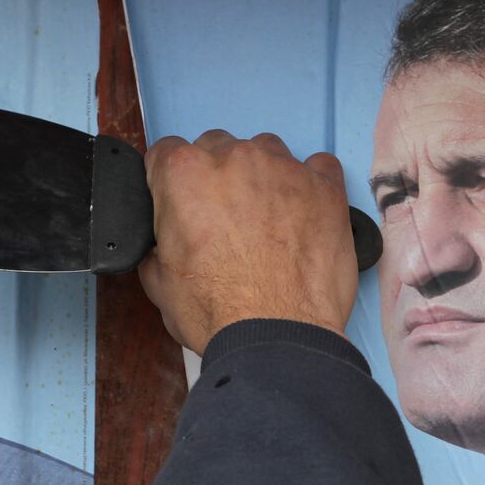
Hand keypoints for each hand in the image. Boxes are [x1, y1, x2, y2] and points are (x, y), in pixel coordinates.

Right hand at [138, 130, 358, 354]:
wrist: (278, 336)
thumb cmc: (220, 314)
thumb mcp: (159, 282)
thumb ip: (159, 242)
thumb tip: (165, 241)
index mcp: (183, 174)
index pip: (168, 153)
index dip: (174, 182)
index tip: (185, 202)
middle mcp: (233, 158)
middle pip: (219, 148)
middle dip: (221, 178)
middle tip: (229, 220)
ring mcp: (283, 168)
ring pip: (268, 152)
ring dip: (265, 177)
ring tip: (271, 221)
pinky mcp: (325, 186)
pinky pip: (320, 167)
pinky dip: (313, 184)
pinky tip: (307, 214)